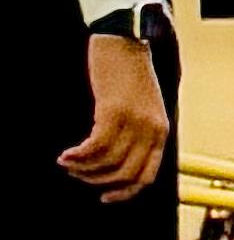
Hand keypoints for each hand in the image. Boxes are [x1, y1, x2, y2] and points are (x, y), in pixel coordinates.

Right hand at [61, 30, 168, 201]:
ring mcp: (134, 122)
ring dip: (83, 168)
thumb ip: (136, 134)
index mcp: (160, 133)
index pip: (147, 176)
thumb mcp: (141, 109)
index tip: (105, 197)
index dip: (125, 193)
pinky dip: (79, 155)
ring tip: (66, 162)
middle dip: (98, 181)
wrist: (125, 42)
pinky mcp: (114, 111)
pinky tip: (66, 155)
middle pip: (126, 174)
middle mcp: (152, 131)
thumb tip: (115, 162)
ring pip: (108, 162)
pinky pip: (96, 146)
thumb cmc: (128, 75)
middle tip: (77, 175)